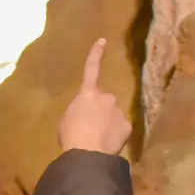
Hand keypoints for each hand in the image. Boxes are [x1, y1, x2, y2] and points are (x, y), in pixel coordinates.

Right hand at [57, 39, 132, 154]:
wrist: (87, 153)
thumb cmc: (71, 135)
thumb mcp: (67, 119)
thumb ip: (79, 110)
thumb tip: (87, 114)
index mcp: (87, 93)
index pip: (91, 69)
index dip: (96, 54)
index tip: (103, 40)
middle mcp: (106, 97)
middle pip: (105, 101)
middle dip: (101, 112)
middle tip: (90, 129)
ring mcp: (119, 111)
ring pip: (114, 116)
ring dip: (108, 125)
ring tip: (97, 140)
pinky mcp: (127, 126)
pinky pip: (121, 130)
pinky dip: (115, 136)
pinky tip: (107, 145)